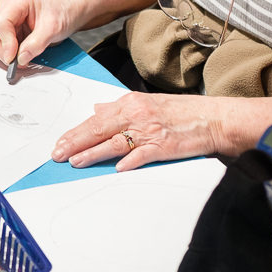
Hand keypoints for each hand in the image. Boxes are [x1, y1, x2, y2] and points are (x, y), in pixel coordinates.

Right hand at [0, 0, 79, 69]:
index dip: (5, 42)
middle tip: (17, 62)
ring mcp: (6, 16)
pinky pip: (1, 42)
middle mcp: (8, 6)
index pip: (2, 22)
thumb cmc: (61, 13)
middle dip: (4, 50)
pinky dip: (8, 52)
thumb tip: (21, 58)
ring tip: (22, 57)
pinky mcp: (7, 27)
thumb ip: (36, 44)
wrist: (66, 13)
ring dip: (5, 52)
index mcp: (19, 0)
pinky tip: (21, 53)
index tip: (13, 57)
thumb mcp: (53, 29)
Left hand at [51, 92, 228, 170]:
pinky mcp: (164, 146)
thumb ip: (119, 107)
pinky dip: (129, 161)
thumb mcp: (147, 103)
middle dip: (76, 142)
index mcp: (131, 103)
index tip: (60, 142)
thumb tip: (96, 109)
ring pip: (114, 142)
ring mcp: (150, 131)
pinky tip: (116, 168)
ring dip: (93, 153)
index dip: (76, 132)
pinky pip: (143, 154)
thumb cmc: (181, 112)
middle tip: (58, 154)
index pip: (96, 119)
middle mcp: (137, 114)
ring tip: (76, 162)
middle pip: (99, 129)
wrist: (214, 118)